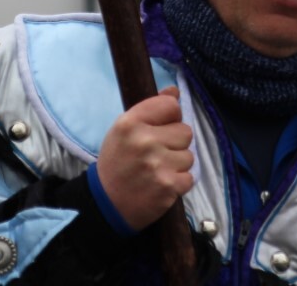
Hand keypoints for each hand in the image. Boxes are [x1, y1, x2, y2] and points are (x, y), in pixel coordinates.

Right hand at [96, 86, 193, 230]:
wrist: (106, 204)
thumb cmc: (117, 162)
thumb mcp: (124, 129)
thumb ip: (150, 108)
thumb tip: (175, 91)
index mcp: (130, 122)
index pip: (171, 106)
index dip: (170, 118)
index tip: (160, 129)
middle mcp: (144, 141)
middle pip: (185, 131)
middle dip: (175, 143)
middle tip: (157, 154)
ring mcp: (158, 164)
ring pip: (189, 155)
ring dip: (177, 164)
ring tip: (158, 170)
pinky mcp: (168, 186)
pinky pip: (190, 177)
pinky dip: (179, 182)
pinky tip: (162, 184)